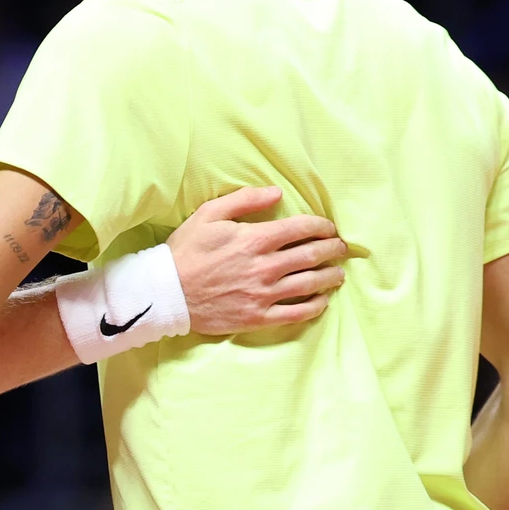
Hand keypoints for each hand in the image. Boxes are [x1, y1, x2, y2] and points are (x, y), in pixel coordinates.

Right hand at [169, 186, 347, 335]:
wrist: (166, 292)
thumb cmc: (186, 250)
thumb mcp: (209, 214)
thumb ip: (245, 200)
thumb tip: (276, 192)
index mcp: (255, 239)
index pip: (303, 229)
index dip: (322, 226)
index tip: (329, 228)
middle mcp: (265, 266)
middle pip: (313, 255)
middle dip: (334, 249)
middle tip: (342, 248)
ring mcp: (264, 294)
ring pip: (311, 284)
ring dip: (331, 277)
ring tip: (338, 273)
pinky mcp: (258, 317)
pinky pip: (297, 313)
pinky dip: (316, 306)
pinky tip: (322, 300)